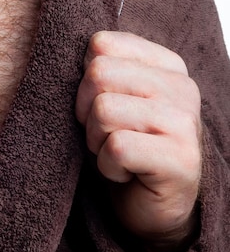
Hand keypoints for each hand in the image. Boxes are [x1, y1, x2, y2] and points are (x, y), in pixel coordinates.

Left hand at [75, 31, 201, 250]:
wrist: (151, 206)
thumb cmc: (126, 152)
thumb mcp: (112, 103)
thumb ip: (100, 74)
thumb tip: (68, 56)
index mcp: (166, 66)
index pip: (101, 45)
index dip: (84, 82)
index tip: (102, 108)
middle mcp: (181, 87)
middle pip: (98, 74)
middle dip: (86, 113)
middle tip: (106, 137)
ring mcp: (184, 122)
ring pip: (104, 110)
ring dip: (97, 142)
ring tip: (116, 155)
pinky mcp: (179, 158)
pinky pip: (116, 148)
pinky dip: (107, 167)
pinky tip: (124, 173)